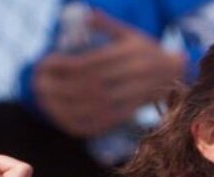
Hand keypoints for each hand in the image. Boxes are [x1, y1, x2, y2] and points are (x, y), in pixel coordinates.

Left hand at [33, 10, 184, 136]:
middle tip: (39, 83)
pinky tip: (61, 116)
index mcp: (130, 54)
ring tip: (44, 99)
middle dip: (60, 85)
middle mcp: (133, 76)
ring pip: (93, 107)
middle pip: (89, 85)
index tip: (46, 62)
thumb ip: (106, 24)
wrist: (174, 74)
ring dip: (64, 105)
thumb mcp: (129, 33)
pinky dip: (79, 122)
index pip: (91, 63)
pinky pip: (101, 123)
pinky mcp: (129, 114)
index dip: (65, 65)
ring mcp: (132, 98)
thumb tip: (83, 16)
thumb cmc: (145, 50)